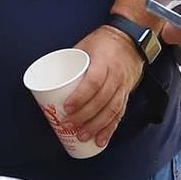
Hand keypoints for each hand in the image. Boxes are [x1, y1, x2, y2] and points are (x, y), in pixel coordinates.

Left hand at [59, 25, 142, 148]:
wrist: (131, 39)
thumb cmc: (104, 42)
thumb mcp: (84, 46)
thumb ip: (71, 63)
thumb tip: (49, 79)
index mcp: (104, 63)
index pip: (93, 82)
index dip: (80, 97)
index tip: (67, 107)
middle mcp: (116, 77)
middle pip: (102, 100)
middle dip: (85, 116)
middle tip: (69, 125)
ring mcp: (123, 87)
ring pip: (112, 110)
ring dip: (97, 126)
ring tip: (83, 136)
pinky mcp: (126, 95)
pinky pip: (120, 114)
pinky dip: (110, 129)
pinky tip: (101, 140)